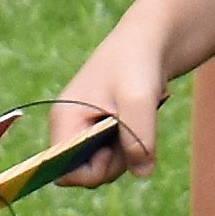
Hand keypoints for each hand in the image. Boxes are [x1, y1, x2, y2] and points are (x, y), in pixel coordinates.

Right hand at [46, 60, 165, 187]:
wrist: (150, 41)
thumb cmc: (137, 64)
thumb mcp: (139, 100)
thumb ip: (138, 138)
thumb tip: (142, 172)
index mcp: (64, 120)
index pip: (64, 172)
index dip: (92, 171)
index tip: (113, 147)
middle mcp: (69, 128)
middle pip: (86, 174)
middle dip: (115, 163)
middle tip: (133, 128)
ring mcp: (85, 130)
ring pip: (104, 167)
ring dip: (127, 154)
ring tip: (138, 120)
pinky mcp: (101, 131)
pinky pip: (114, 156)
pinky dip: (132, 146)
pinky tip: (138, 120)